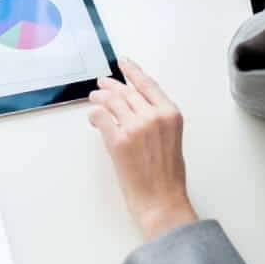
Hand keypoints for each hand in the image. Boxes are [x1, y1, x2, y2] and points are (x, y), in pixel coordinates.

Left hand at [88, 59, 197, 240]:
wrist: (161, 200)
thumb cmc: (167, 176)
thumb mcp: (172, 138)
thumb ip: (157, 118)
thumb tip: (134, 105)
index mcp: (170, 114)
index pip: (148, 84)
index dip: (133, 71)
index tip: (124, 63)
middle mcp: (153, 116)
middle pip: (126, 91)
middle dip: (111, 87)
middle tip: (101, 85)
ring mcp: (135, 127)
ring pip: (111, 101)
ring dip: (99, 98)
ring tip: (94, 99)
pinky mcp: (118, 140)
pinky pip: (100, 117)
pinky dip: (94, 115)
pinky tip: (92, 118)